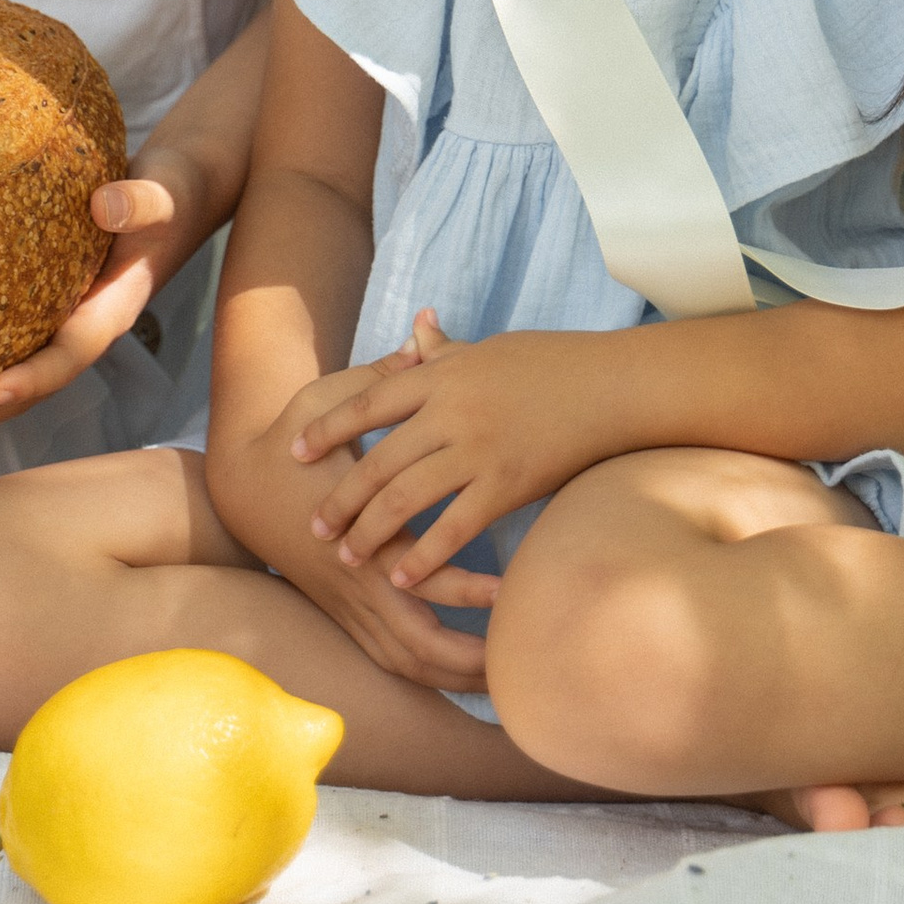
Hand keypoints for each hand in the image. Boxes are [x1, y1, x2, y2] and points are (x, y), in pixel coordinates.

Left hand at [0, 155, 202, 442]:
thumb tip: (104, 205)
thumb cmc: (171, 191)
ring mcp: (65, 319)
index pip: (69, 356)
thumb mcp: (164, 193)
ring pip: (13, 371)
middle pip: (30, 386)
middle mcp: (84, 325)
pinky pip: (6, 339)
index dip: (29, 380)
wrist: (177, 191)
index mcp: (113, 310)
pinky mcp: (48, 302)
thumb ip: (142, 202)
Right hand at [218, 369, 496, 694]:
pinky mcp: (347, 610)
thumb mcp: (325, 397)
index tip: (511, 588)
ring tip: (506, 677)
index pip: (416, 573)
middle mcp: (355, 579)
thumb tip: (425, 338)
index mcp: (357, 530)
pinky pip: (392, 657)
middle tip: (520, 656)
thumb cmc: (287, 433)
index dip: (463, 587)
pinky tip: (466, 674)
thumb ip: (380, 379)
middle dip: (468, 659)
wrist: (239, 479)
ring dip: (453, 676)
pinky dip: (429, 672)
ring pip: (406, 661)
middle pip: (416, 643)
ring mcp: (349, 602)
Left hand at [291, 310, 613, 597]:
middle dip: (341, 496)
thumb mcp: (487, 349)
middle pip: (378, 459)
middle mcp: (450, 411)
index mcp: (441, 375)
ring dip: (371, 531)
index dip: (328, 431)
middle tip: (314, 525)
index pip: (367, 403)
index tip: (295, 452)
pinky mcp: (506, 485)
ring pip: (407, 497)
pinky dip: (424, 555)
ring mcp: (477, 449)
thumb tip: (416, 325)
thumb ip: (443, 350)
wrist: (608, 385)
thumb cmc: (549, 363)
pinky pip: (454, 527)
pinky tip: (403, 578)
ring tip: (348, 557)